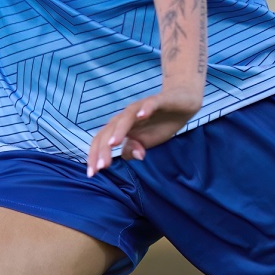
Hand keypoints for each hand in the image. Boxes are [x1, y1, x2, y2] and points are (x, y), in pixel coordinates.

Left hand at [85, 93, 199, 175]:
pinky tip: (142, 116)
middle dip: (104, 149)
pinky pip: (150, 104)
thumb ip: (133, 150)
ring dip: (119, 130)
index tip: (92, 173)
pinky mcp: (158, 101)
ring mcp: (141, 107)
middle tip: (102, 166)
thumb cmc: (160, 123)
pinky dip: (145, 109)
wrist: (182, 103)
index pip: (102, 140)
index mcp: (121, 127)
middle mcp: (127, 116)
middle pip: (110, 130)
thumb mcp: (145, 142)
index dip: (95, 155)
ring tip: (113, 143)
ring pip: (126, 117)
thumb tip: (133, 157)